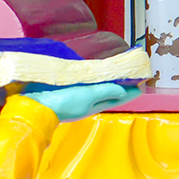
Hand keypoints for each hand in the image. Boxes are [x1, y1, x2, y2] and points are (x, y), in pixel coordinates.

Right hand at [23, 82, 139, 121]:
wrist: (36, 106)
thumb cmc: (64, 102)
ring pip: (97, 89)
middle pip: (110, 93)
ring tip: (115, 72)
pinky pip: (84, 85)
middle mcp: (88, 102)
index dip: (131, 90)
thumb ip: (106, 91)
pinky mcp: (67, 92)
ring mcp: (77, 98)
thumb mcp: (88, 96)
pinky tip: (90, 74)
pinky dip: (91, 80)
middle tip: (130, 74)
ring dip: (107, 82)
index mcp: (96, 104)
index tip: (143, 81)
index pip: (119, 97)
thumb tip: (125, 90)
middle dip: (120, 85)